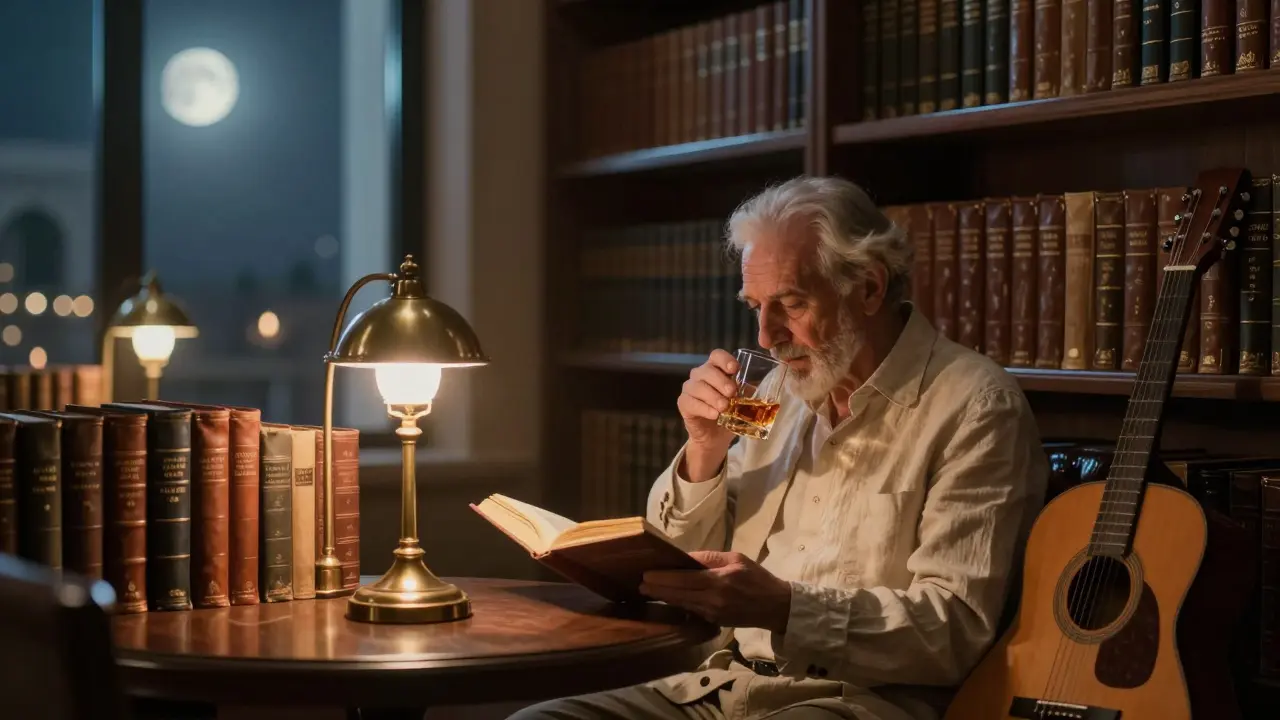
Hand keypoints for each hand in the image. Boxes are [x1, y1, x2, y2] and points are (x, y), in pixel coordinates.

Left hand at [640, 551, 791, 633]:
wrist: (776, 606)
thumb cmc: (756, 577)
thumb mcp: (736, 558)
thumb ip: (709, 558)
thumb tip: (685, 558)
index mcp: (720, 581)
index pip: (685, 580)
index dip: (664, 579)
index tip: (647, 574)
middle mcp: (714, 599)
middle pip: (679, 594)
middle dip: (658, 590)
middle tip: (640, 585)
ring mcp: (713, 613)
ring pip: (682, 604)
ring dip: (664, 598)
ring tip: (648, 592)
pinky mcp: (714, 622)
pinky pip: (691, 611)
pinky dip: (678, 605)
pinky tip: (668, 600)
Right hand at [677, 350, 738, 478]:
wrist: (716, 436)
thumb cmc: (730, 413)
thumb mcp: (742, 401)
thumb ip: (747, 392)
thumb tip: (760, 388)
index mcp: (716, 369)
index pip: (717, 356)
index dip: (725, 360)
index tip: (734, 370)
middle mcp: (700, 375)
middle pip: (707, 370)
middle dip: (721, 381)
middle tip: (732, 393)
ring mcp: (689, 388)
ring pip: (698, 386)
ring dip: (713, 396)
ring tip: (724, 407)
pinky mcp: (683, 403)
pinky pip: (690, 402)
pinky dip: (704, 408)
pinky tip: (714, 415)